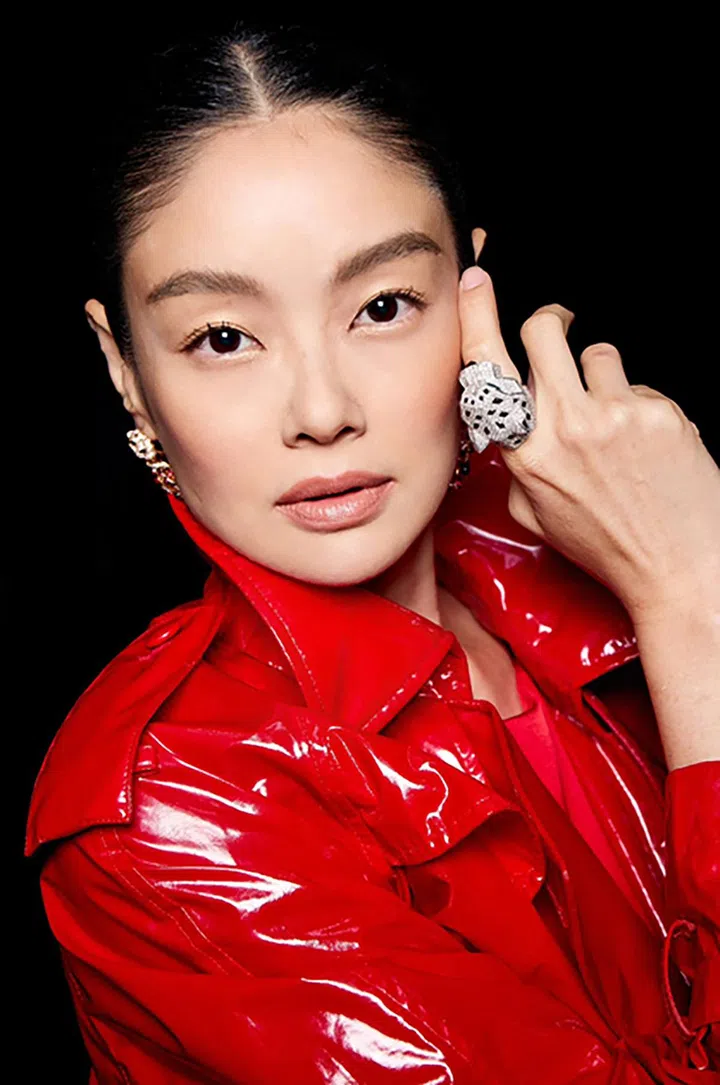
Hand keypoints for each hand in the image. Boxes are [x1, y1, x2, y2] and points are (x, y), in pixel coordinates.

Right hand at [459, 228, 719, 620]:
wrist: (678, 567)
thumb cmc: (606, 546)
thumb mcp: (536, 516)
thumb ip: (517, 465)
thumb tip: (512, 426)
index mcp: (527, 453)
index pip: (488, 366)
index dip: (477, 313)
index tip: (476, 283)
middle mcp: (566, 427)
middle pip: (543, 330)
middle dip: (550, 322)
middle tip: (561, 327)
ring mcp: (615, 415)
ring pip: (600, 354)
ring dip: (604, 378)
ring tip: (617, 424)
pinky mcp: (659, 411)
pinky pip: (642, 384)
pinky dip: (642, 407)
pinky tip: (649, 445)